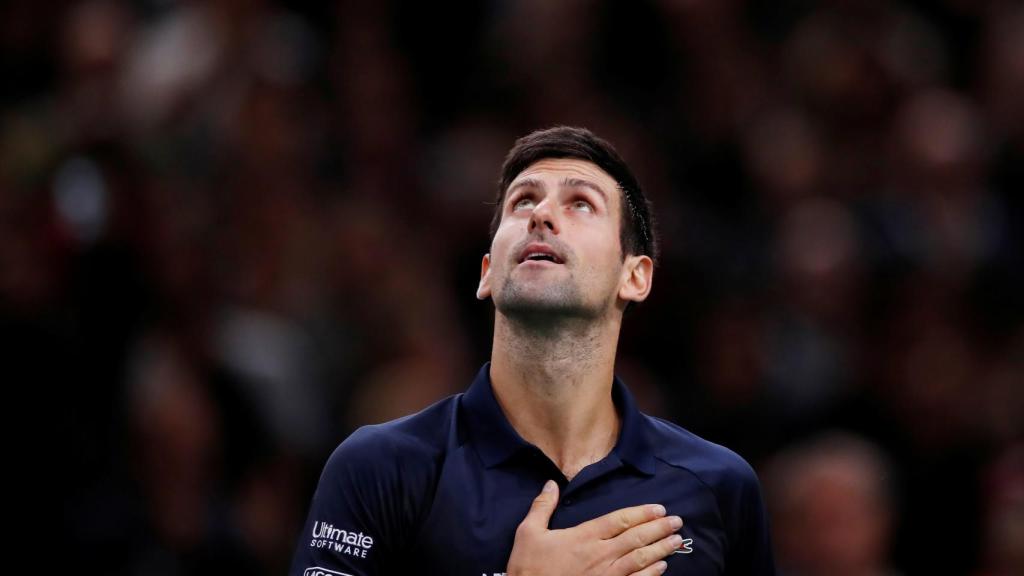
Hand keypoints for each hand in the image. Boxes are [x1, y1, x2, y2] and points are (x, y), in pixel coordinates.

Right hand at [507, 480, 683, 575]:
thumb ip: (542, 506)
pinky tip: (662, 567)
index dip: (642, 513)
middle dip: (659, 528)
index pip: (619, 520)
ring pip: (640, 559)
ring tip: (676, 541)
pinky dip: (651, 574)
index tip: (658, 508)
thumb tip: (551, 483)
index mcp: (584, 536)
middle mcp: (600, 554)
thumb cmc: (529, 567)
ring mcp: (606, 575)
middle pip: (636, 537)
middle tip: (677, 521)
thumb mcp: (529, 533)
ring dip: (661, 549)